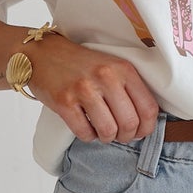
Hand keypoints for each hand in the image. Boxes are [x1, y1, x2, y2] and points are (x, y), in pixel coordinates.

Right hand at [27, 35, 161, 142]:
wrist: (43, 54)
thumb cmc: (81, 65)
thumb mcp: (112, 66)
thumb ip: (130, 88)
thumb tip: (146, 122)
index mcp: (123, 69)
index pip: (148, 108)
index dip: (147, 127)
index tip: (140, 132)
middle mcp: (106, 77)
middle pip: (129, 123)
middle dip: (126, 136)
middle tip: (119, 134)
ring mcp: (84, 89)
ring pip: (108, 131)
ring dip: (107, 138)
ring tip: (102, 131)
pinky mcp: (64, 101)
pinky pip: (84, 132)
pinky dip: (88, 136)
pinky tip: (86, 126)